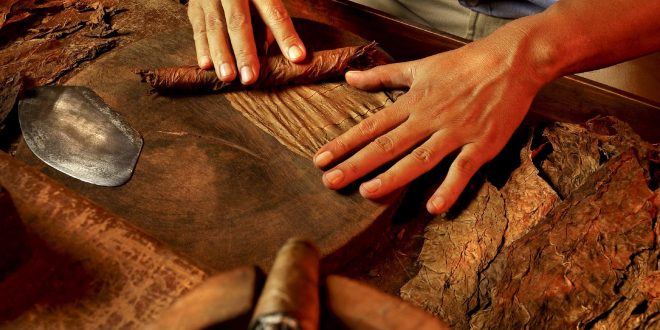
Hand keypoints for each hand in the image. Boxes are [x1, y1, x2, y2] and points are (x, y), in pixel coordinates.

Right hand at [187, 0, 305, 83]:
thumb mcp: (265, 0)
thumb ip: (268, 24)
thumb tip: (266, 53)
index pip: (274, 13)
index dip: (285, 36)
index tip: (297, 57)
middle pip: (238, 22)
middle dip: (245, 52)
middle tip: (250, 78)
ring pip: (215, 27)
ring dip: (221, 54)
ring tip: (228, 77)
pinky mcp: (195, 7)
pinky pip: (198, 28)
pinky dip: (202, 47)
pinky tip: (206, 65)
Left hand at [313, 30, 545, 213]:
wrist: (511, 61)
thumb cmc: (464, 64)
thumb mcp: (419, 66)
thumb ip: (382, 75)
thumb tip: (349, 77)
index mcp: (412, 102)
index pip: (371, 126)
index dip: (344, 143)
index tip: (320, 159)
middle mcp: (429, 118)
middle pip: (387, 145)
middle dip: (356, 164)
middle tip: (330, 182)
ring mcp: (455, 132)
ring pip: (419, 158)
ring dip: (393, 177)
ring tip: (367, 192)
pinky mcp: (482, 144)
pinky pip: (463, 168)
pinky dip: (450, 188)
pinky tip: (433, 207)